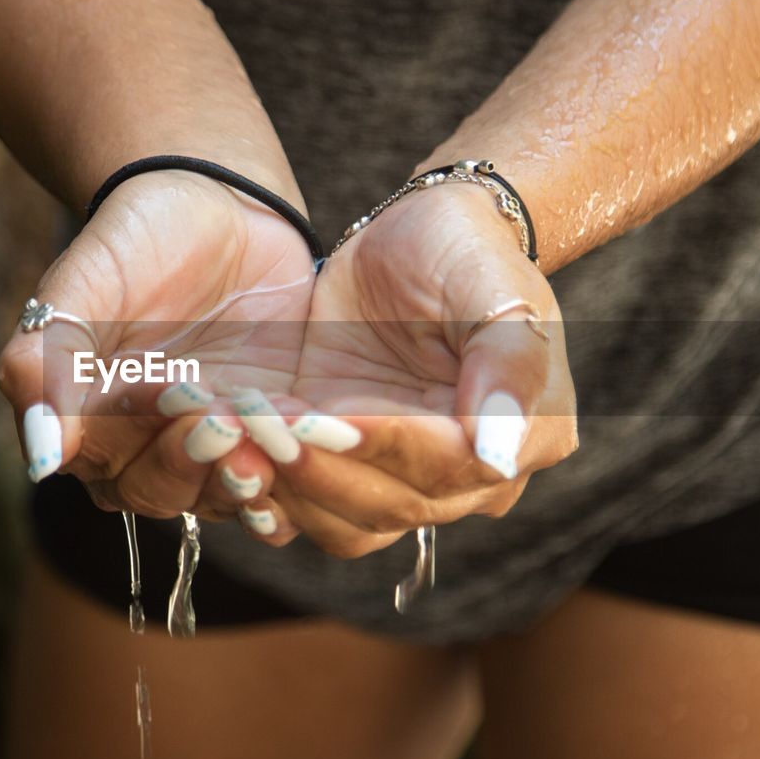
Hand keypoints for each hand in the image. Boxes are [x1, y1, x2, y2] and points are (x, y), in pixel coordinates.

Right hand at [0, 171, 314, 521]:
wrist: (220, 206)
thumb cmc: (135, 240)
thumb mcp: (83, 284)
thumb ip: (47, 363)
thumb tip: (41, 457)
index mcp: (86, 422)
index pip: (101, 464)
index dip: (134, 441)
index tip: (166, 398)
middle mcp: (144, 447)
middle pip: (160, 491)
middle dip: (190, 463)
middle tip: (223, 424)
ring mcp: (212, 446)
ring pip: (221, 493)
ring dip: (245, 475)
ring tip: (270, 443)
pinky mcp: (272, 435)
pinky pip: (282, 473)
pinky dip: (295, 464)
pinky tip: (313, 441)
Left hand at [247, 184, 577, 556]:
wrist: (422, 235)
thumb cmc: (469, 252)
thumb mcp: (496, 289)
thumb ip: (508, 367)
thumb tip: (498, 457)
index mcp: (526, 438)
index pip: (449, 468)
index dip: (384, 448)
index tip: (322, 420)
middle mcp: (470, 477)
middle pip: (393, 505)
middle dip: (321, 468)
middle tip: (258, 425)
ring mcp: (405, 477)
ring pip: (348, 523)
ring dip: (289, 488)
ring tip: (239, 435)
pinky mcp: (349, 466)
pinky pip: (312, 506)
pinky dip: (270, 489)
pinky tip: (233, 447)